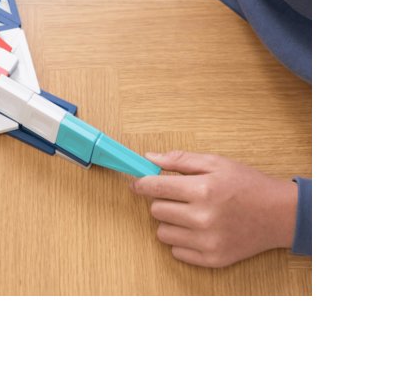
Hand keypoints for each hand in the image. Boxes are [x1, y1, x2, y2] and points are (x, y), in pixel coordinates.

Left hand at [131, 151, 297, 267]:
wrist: (278, 214)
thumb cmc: (247, 185)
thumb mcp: (216, 163)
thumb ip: (180, 160)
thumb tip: (149, 158)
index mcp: (202, 190)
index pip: (155, 187)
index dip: (142, 183)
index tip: (137, 183)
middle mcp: (202, 218)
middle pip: (156, 210)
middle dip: (163, 201)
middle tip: (180, 196)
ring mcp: (207, 242)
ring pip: (163, 233)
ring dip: (171, 222)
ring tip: (190, 214)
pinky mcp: (212, 259)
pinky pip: (176, 252)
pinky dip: (182, 241)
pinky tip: (198, 230)